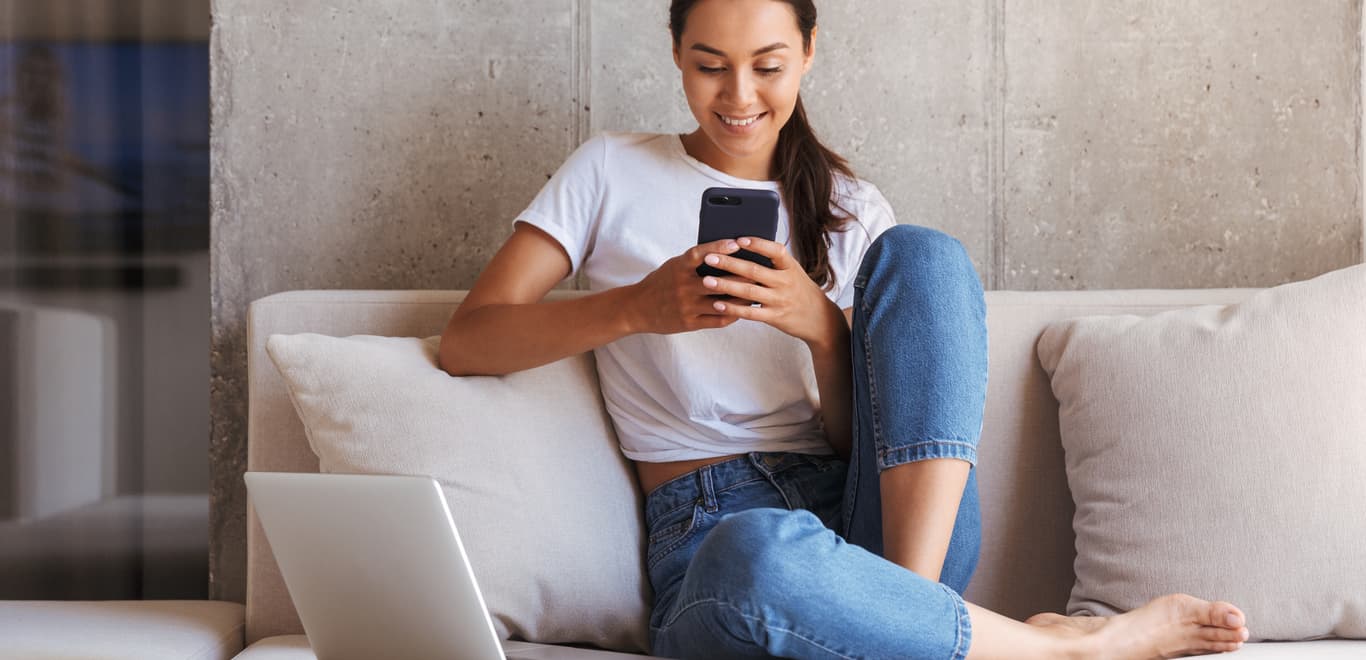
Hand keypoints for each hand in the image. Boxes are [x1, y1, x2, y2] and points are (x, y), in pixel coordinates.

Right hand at [624, 238, 749, 334]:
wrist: (637, 308)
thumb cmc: (660, 283)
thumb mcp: (673, 266)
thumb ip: (694, 262)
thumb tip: (724, 252)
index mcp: (678, 268)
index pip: (700, 253)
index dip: (718, 247)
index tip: (736, 243)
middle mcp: (682, 286)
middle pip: (717, 281)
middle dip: (740, 276)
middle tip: (760, 271)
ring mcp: (686, 306)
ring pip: (721, 303)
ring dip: (741, 298)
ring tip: (757, 293)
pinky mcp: (688, 323)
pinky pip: (716, 320)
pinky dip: (732, 315)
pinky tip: (742, 310)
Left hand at [698, 236, 843, 347]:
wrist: (819, 318)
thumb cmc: (799, 289)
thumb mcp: (792, 272)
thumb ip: (773, 263)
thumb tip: (742, 247)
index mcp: (790, 266)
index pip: (775, 251)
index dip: (757, 244)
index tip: (738, 239)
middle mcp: (785, 282)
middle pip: (754, 271)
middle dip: (729, 263)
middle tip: (709, 257)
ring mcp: (780, 300)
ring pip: (749, 291)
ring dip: (726, 285)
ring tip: (707, 280)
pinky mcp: (774, 317)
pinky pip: (750, 312)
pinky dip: (733, 308)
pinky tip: (718, 303)